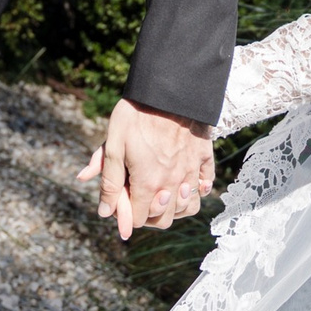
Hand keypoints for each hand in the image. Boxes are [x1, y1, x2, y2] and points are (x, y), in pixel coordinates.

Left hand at [77, 100, 213, 238]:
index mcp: (148, 183)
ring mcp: (191, 171)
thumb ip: (109, 182)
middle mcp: (173, 183)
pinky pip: (206, 185)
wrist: (168, 90)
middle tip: (138, 197)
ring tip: (162, 193)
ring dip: (174, 207)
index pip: (138, 219)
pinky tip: (186, 182)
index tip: (120, 198)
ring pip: (189, 208)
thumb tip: (104, 212)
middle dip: (149, 216)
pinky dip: (197, 190)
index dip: (125, 214)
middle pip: (165, 220)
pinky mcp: (203, 158)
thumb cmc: (136, 116)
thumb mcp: (113, 146)